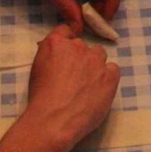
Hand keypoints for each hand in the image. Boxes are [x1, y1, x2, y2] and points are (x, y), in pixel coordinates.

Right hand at [24, 25, 120, 141]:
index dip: (67, 41)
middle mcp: (78, 47)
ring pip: (99, 55)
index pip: (66, 30)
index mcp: (56, 43)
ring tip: (88, 84)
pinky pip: (113, 69)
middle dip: (79, 58)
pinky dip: (108, 77)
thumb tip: (55, 53)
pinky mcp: (110, 75)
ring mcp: (96, 61)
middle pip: (83, 46)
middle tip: (73, 77)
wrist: (54, 120)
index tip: (66, 53)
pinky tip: (100, 89)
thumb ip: (49, 55)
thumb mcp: (37, 69)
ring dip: (94, 65)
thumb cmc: (40, 98)